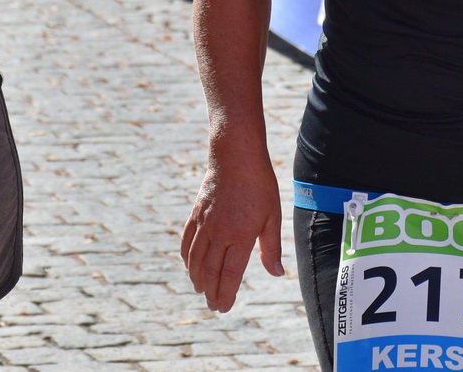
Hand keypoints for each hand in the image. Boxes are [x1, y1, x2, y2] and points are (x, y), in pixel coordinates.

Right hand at [180, 149, 284, 312]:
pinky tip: (188, 265)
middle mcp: (219, 233)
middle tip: (213, 306)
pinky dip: (186, 256)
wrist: (235, 156)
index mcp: (240, 236)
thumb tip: (276, 273)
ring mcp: (205, 223)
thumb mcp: (272, 216)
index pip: (230, 274)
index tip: (224, 307)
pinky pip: (187, 240)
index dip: (226, 293)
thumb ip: (271, 247)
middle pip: (211, 270)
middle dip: (211, 291)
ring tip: (200, 290)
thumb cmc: (259, 185)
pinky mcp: (196, 213)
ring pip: (196, 258)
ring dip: (197, 278)